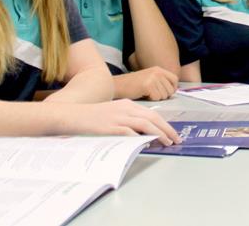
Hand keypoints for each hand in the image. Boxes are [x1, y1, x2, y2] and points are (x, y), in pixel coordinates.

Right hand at [48, 99, 181, 145]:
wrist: (72, 115)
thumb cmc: (91, 117)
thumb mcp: (112, 114)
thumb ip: (127, 120)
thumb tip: (142, 133)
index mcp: (127, 105)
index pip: (152, 114)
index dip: (164, 124)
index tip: (172, 133)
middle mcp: (126, 108)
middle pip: (153, 118)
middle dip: (167, 129)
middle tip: (176, 139)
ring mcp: (118, 117)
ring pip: (146, 124)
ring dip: (159, 134)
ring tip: (168, 143)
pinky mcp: (111, 127)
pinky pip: (131, 132)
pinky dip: (142, 137)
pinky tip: (149, 143)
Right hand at [116, 67, 179, 100]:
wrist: (118, 85)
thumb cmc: (132, 85)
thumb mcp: (149, 78)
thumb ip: (161, 82)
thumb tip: (173, 91)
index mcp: (158, 69)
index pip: (175, 79)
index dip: (172, 88)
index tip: (165, 93)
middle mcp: (157, 72)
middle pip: (171, 90)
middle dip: (162, 95)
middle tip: (151, 94)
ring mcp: (153, 78)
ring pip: (164, 95)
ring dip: (156, 98)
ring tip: (146, 93)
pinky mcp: (148, 85)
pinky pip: (157, 98)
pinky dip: (151, 100)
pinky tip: (143, 95)